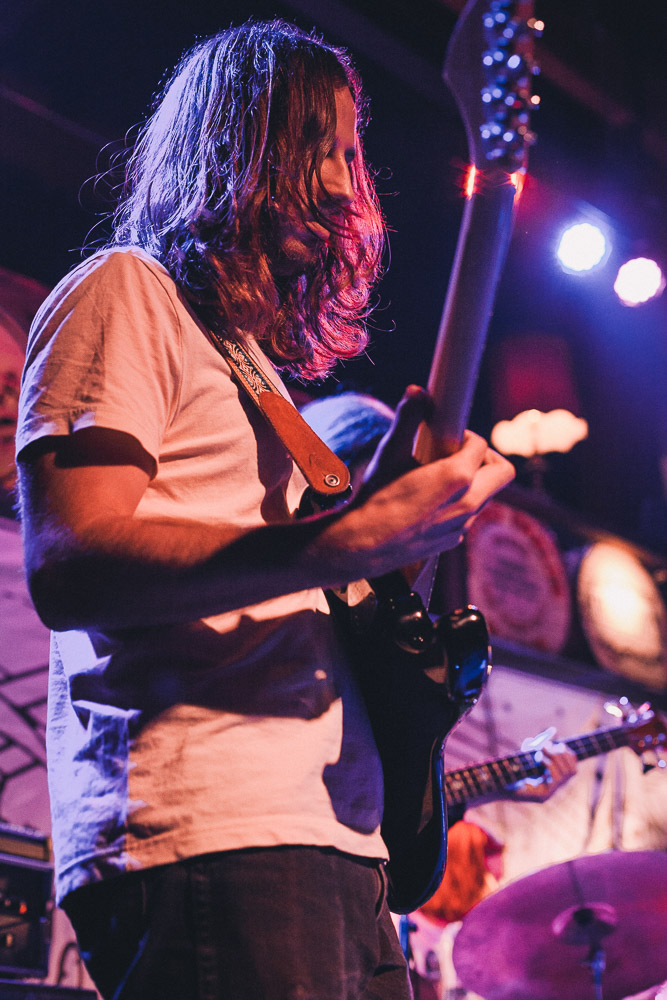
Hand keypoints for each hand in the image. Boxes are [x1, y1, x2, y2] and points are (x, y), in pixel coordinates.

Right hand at [350, 385, 514, 567]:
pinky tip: (431, 500)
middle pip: (503, 473)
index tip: (448, 436)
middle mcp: (468, 503)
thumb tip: (416, 390)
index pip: (481, 445)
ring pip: (487, 495)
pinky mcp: (453, 540)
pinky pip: (468, 516)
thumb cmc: (375, 498)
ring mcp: (463, 525)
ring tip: (442, 475)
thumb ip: (407, 418)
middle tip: (460, 454)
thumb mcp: (390, 453)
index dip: (466, 436)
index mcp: (458, 478)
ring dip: (474, 481)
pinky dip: (460, 503)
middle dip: (486, 458)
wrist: (361, 545)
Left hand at [510, 727, 577, 801]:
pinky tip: (539, 758)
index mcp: (554, 778)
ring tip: (541, 749)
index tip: (558, 745)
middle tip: (546, 745)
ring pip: (566, 774)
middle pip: (572, 771)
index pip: (573, 768)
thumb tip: (553, 729)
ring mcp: (551, 793)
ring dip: (555, 757)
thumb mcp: (529, 752)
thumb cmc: (514, 768)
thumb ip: (541, 742)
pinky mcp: (544, 796)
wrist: (500, 783)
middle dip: (561, 754)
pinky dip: (549, 764)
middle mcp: (555, 787)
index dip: (569, 754)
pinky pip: (556, 779)